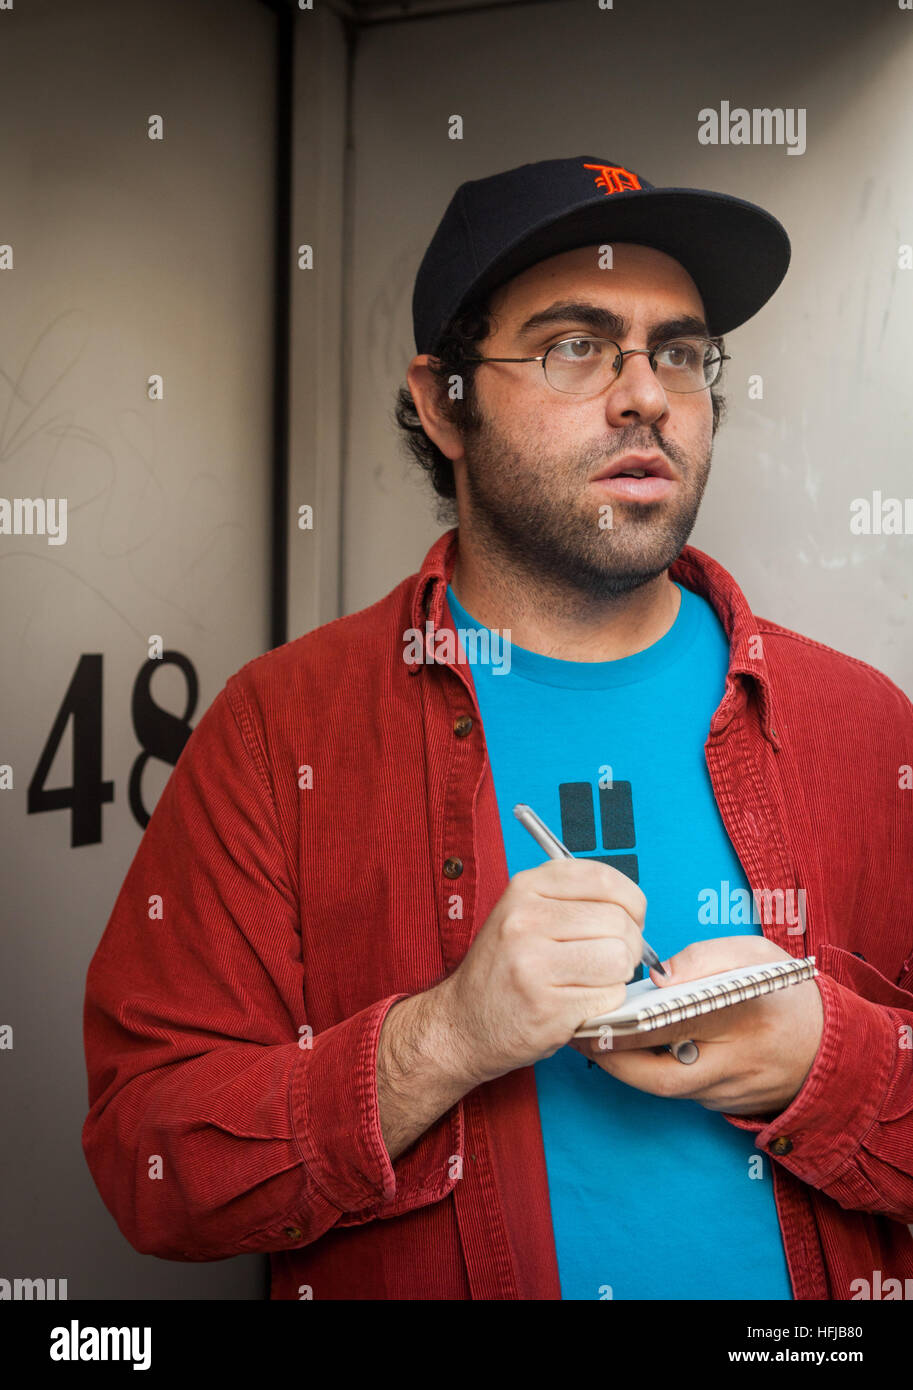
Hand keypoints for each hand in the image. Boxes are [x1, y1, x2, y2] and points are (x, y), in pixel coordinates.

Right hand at [439, 858, 647, 1086]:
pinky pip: (609, 997)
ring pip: (620, 959)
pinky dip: (605, 1003)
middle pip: (619, 922)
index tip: (629, 917)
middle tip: (608, 958)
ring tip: (592, 980)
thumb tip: (633, 908)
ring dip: (618, 975)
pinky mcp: (549, 1008)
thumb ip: (573, 899)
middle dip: (628, 943)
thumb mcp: (524, 913)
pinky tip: (578, 1002)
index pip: (604, 880)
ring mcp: (535, 965)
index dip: (631, 901)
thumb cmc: (504, 969)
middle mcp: (526, 920)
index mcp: (525, 888)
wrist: (464, 1023)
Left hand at [570, 935, 823, 1116]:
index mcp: (745, 1017)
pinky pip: (679, 1090)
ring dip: (625, 1067)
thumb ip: (706, 957)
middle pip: (660, 1075)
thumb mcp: (756, 955)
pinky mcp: (724, 1107)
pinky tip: (625, 1049)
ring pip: (664, 1088)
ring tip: (589, 1038)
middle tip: (576, 1034)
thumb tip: (659, 975)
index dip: (628, 1024)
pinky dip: (650, 1072)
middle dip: (612, 1058)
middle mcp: (736, 1064)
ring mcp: (730, 1093)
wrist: (830, 1048)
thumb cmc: (785, 992)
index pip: (677, 1025)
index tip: (596, 1010)